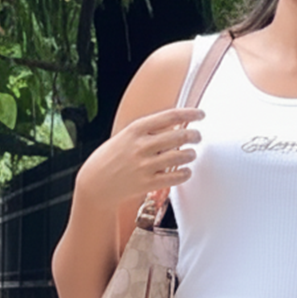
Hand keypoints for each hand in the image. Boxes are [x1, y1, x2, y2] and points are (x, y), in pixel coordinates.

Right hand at [76, 106, 203, 210]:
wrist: (95, 183)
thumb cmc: (112, 158)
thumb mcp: (125, 137)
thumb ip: (148, 132)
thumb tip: (175, 126)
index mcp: (135, 129)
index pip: (170, 116)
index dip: (190, 113)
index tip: (201, 114)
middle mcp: (141, 146)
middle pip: (179, 136)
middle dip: (194, 135)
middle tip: (197, 136)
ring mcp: (145, 165)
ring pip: (180, 156)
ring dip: (191, 154)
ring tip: (191, 154)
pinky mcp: (148, 184)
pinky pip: (175, 177)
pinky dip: (185, 173)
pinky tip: (186, 171)